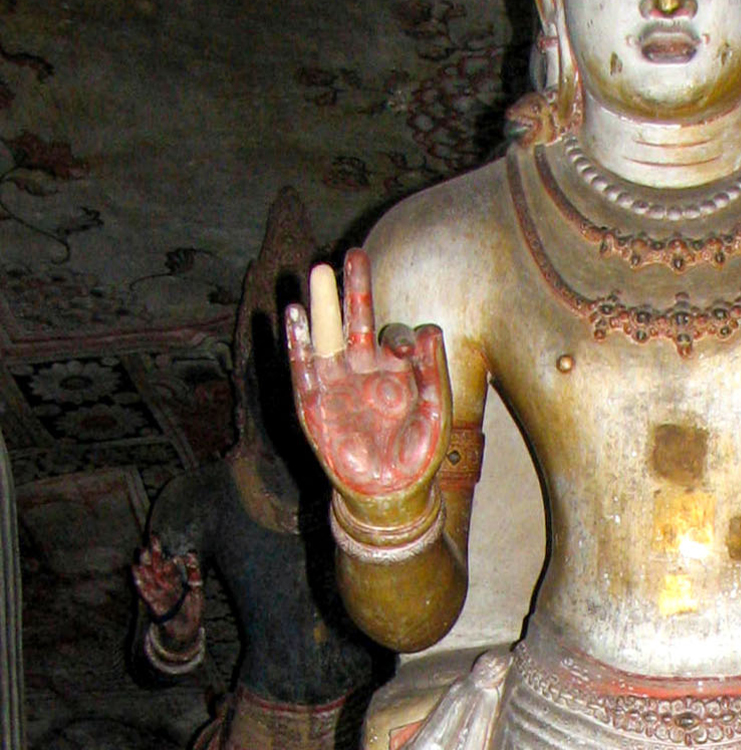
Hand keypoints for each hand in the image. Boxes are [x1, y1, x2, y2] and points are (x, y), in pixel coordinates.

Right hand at [132, 538, 203, 643]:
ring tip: (141, 552)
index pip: (165, 562)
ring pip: (148, 576)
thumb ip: (193, 573)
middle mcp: (162, 584)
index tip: (157, 539)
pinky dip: (140, 581)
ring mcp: (157, 593)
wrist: (188, 631)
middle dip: (152, 554)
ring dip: (144, 565)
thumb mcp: (196, 589)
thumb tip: (191, 553)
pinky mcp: (153, 603)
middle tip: (150, 540)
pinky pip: (144, 591)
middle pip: (155, 566)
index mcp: (172, 580)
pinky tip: (135, 570)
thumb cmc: (192, 610)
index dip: (160, 551)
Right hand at [285, 248, 451, 509]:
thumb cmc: (416, 456)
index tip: (400, 348)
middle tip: (353, 254)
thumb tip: (430, 329)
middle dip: (355, 288)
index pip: (394, 336)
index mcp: (396, 372)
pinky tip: (296, 314)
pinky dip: (298, 342)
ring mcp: (336, 384)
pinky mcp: (313, 403)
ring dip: (324, 305)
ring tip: (319, 271)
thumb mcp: (435, 413)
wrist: (387, 495)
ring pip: (328, 336)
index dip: (399, 337)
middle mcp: (363, 371)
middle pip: (356, 321)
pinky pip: (303, 368)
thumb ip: (433, 372)